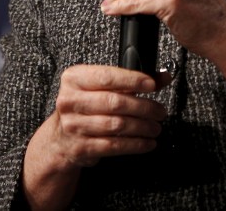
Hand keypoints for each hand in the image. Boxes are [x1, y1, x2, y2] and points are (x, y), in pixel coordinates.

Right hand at [21, 64, 168, 208]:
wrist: (61, 137)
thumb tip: (164, 77)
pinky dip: (135, 145)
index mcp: (74, 79)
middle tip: (159, 111)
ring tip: (155, 127)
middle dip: (143, 107)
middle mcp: (70, 101)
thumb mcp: (101, 86)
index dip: (132, 80)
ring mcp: (74, 126)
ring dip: (142, 127)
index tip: (152, 84)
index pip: (107, 77)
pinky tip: (147, 142)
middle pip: (114, 103)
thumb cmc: (86, 105)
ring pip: (116, 125)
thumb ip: (131, 80)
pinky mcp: (81, 147)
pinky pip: (114, 145)